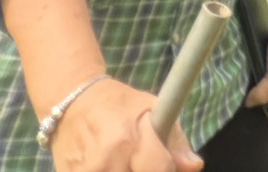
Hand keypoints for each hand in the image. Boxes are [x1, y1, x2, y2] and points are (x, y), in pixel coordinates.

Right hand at [50, 77, 203, 171]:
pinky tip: (111, 165)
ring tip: (126, 161)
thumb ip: (175, 141)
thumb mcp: (152, 108)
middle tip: (141, 160)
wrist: (73, 102)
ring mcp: (87, 170)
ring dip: (127, 171)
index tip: (167, 165)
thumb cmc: (119, 105)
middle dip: (145, 171)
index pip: (160, 169)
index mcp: (129, 138)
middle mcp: (106, 159)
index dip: (168, 170)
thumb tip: (194, 166)